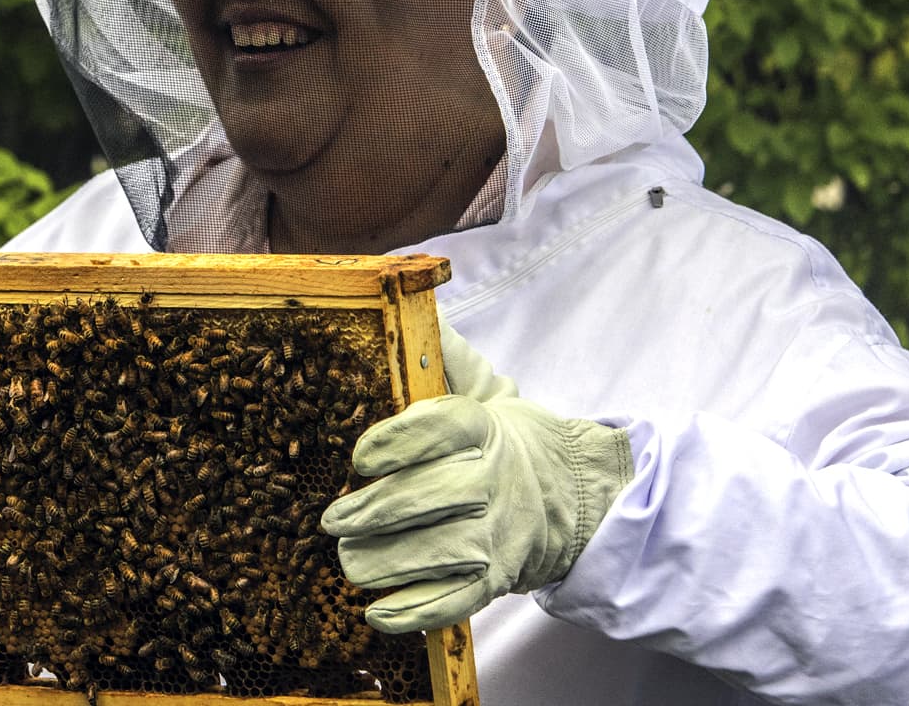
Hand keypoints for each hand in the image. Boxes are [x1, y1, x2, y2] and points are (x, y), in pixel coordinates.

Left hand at [320, 324, 632, 632]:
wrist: (575, 497)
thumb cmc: (504, 440)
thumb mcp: (484, 389)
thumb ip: (445, 356)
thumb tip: (411, 297)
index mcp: (484, 428)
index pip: (438, 429)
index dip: (394, 442)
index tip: (359, 456)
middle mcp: (493, 483)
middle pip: (424, 499)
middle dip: (371, 511)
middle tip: (334, 519)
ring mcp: (497, 537)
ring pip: (432, 554)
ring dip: (381, 562)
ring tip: (349, 558)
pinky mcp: (495, 581)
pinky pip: (452, 603)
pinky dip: (412, 612)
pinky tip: (377, 610)